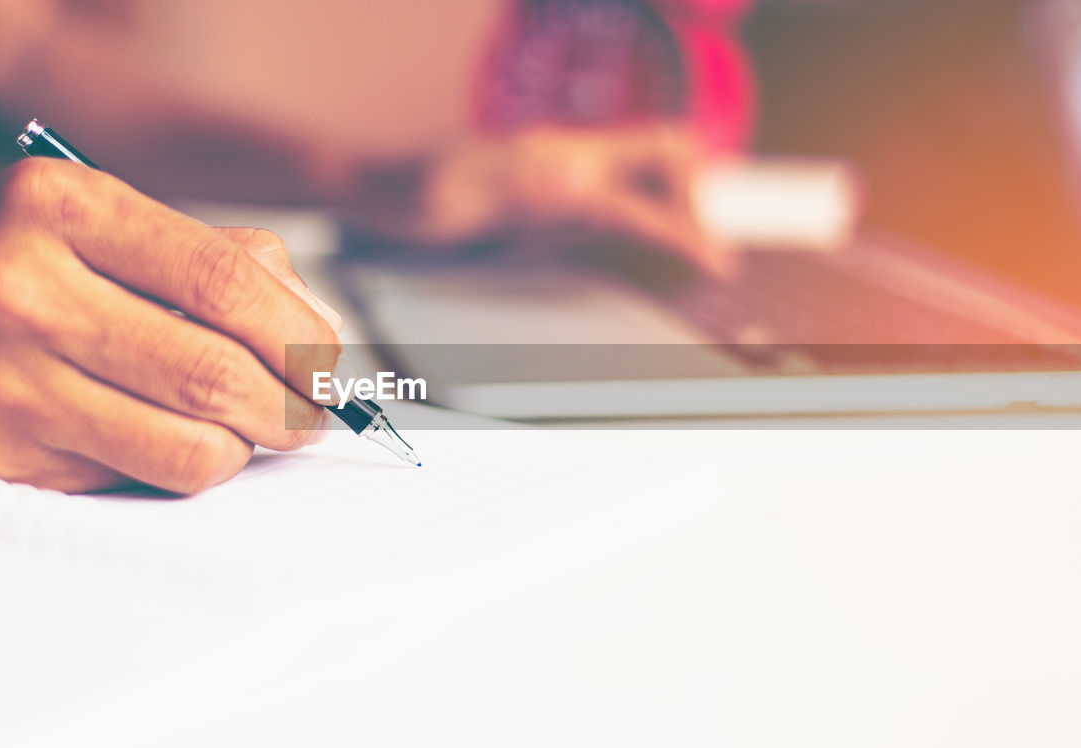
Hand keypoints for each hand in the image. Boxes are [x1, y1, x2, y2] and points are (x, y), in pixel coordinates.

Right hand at [0, 158, 341, 493]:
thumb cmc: (10, 266)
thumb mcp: (99, 221)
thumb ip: (217, 257)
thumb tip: (318, 328)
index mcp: (57, 206)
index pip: (223, 279)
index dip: (300, 333)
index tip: (331, 361)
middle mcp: (20, 290)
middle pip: (214, 373)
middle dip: (293, 406)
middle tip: (314, 412)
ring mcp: (0, 382)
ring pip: (188, 448)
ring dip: (247, 448)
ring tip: (252, 428)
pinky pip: (136, 482)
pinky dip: (181, 468)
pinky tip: (175, 439)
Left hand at [347, 123, 734, 277]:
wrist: (366, 186)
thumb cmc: (402, 192)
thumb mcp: (454, 193)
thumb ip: (520, 186)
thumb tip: (581, 180)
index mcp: (552, 157)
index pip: (645, 181)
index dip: (685, 223)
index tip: (714, 261)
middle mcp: (563, 156)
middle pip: (662, 153)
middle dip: (695, 197)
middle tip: (705, 251)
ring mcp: (553, 170)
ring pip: (638, 174)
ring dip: (671, 206)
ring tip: (696, 250)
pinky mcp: (539, 192)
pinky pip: (606, 198)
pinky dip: (635, 219)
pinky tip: (636, 243)